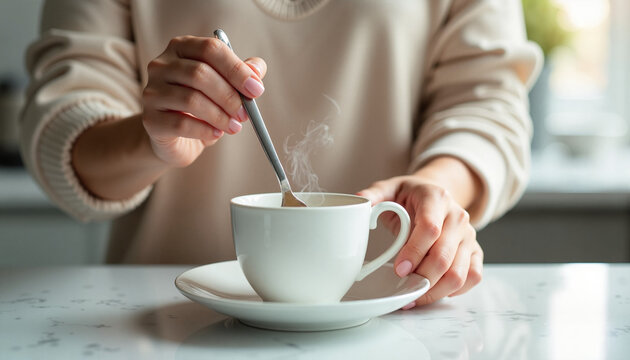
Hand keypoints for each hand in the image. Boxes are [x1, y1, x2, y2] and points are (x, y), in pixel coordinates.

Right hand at [142, 35, 266, 166]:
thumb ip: (242, 74)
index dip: (236, 69)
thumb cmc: (202, 106)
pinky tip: (216, 134)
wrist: (174, 137)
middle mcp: (161, 65)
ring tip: (233, 126)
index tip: (256, 90)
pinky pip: (181, 124)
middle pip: (200, 74)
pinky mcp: (150, 119)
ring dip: (220, 116)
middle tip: (245, 114)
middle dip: (229, 96)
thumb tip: (258, 69)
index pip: (211, 49)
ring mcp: (151, 92)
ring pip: (191, 100)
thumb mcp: (225, 87)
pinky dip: (205, 130)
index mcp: (182, 47)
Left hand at [357, 159, 482, 307]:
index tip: (399, 269)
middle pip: (444, 256)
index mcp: (436, 198)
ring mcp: (468, 235)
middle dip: (421, 277)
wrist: (433, 195)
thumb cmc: (409, 195)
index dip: (414, 252)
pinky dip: (455, 290)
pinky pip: (473, 277)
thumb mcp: (389, 188)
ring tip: (414, 295)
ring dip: (435, 290)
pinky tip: (435, 290)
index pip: (430, 229)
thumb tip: (358, 202)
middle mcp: (457, 217)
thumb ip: (373, 194)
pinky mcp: (474, 250)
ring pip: (459, 273)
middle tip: (402, 286)